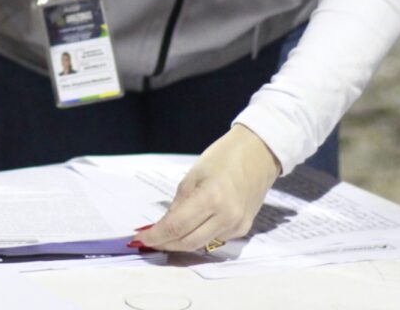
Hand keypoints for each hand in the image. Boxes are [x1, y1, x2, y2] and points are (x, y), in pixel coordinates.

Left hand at [136, 125, 281, 252]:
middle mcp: (226, 216)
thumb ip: (178, 204)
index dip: (156, 236)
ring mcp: (236, 225)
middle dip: (165, 243)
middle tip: (150, 240)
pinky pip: (214, 238)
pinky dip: (199, 235)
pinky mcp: (243, 229)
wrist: (259, 154)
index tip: (140, 238)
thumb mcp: (193, 176)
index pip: (176, 226)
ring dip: (180, 242)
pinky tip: (191, 227)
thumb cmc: (223, 158)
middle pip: (188, 242)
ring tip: (165, 236)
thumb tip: (163, 226)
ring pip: (200, 244)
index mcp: (211, 197)